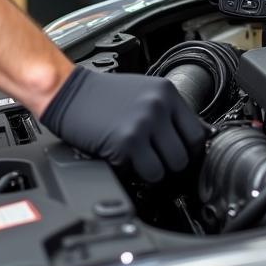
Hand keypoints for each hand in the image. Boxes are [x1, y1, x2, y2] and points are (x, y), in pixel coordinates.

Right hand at [40, 66, 207, 182]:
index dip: (189, 150)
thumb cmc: (102, 95)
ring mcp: (144, 123)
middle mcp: (159, 105)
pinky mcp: (127, 141)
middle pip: (185, 153)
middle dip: (171, 163)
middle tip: (155, 160)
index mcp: (166, 92)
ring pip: (170, 166)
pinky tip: (126, 160)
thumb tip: (197, 136)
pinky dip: (139, 173)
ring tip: (139, 159)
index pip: (198, 132)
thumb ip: (169, 112)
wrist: (68, 93)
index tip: (181, 156)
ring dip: (156, 170)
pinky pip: (149, 172)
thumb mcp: (143, 93)